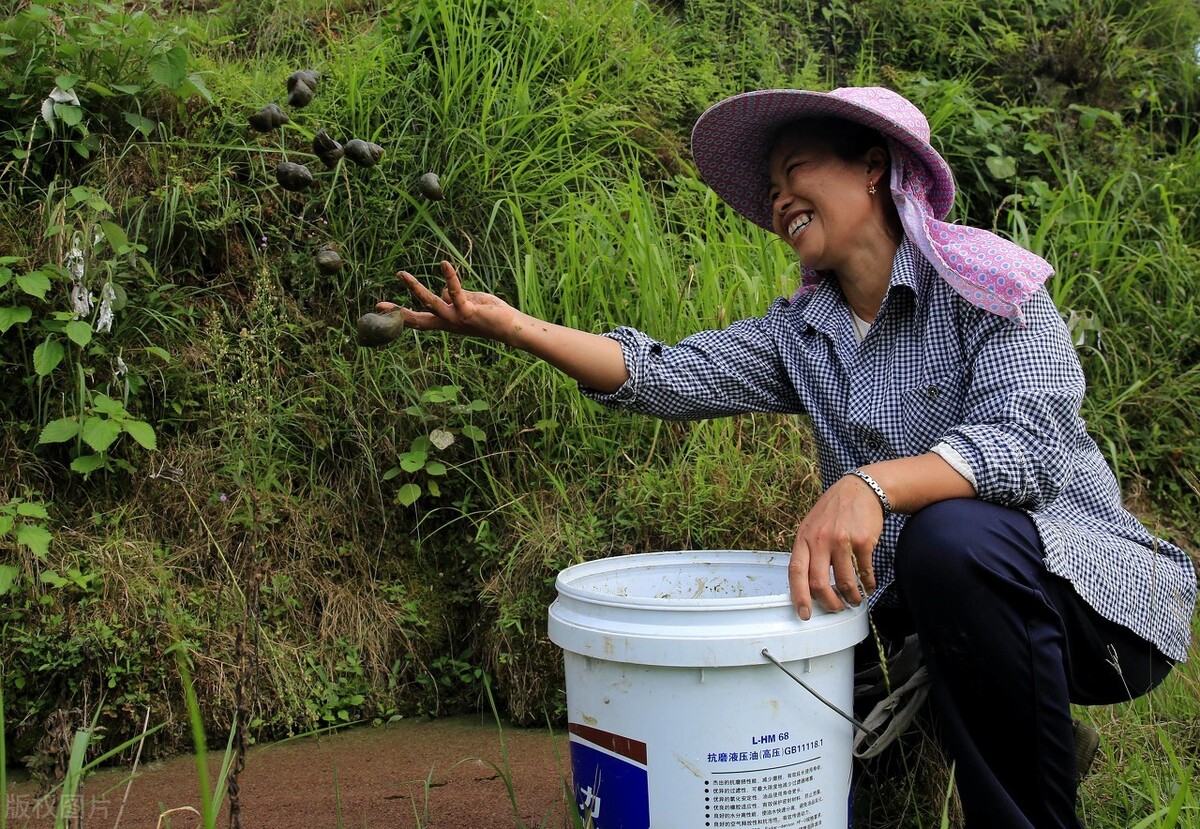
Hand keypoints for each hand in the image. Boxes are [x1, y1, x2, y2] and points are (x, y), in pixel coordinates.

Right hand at [377, 260, 518, 343]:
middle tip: (379, 303)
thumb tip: (446, 291)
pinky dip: (450, 277)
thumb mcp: (469, 303)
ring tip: (401, 274)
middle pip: (418, 318)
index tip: (383, 310)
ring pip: (430, 302)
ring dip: (415, 288)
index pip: (420, 319)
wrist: (511, 327)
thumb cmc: (491, 314)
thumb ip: (456, 296)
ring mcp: (456, 319)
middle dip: (398, 311)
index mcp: (446, 322)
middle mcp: (447, 323)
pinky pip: (455, 292)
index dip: (401, 315)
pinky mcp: (467, 311)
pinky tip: (444, 264)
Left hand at [788, 474, 881, 619]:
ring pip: (844, 581)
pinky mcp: (863, 541)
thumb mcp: (812, 526)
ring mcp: (841, 540)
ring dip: (851, 596)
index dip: (799, 596)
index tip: (804, 613)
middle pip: (818, 582)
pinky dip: (867, 583)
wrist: (861, 489)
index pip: (796, 572)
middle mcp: (820, 539)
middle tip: (836, 609)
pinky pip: (864, 571)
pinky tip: (868, 586)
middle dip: (828, 603)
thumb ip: (808, 551)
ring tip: (854, 599)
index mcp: (804, 538)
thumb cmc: (834, 511)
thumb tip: (807, 585)